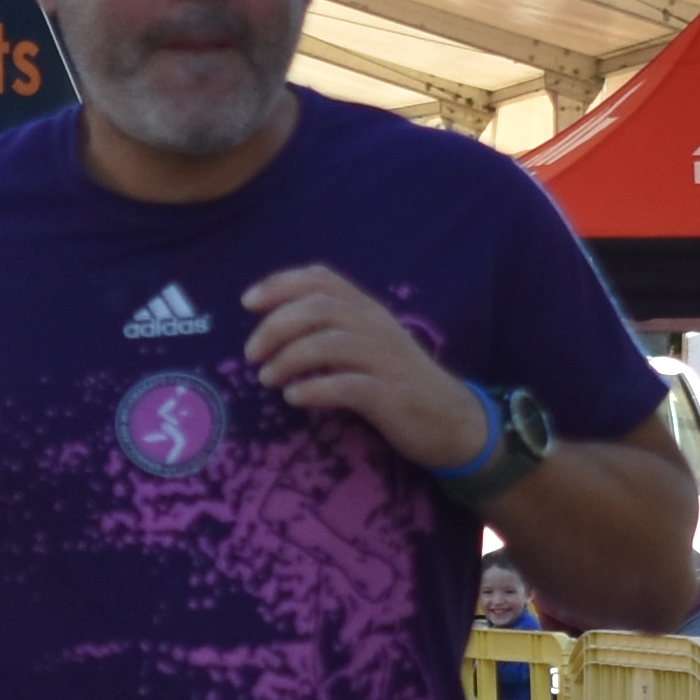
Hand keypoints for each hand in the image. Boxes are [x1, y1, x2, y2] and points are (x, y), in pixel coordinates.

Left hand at [239, 265, 484, 473]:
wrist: (452, 420)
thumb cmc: (400, 381)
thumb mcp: (370, 344)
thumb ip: (335, 327)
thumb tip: (279, 323)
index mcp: (369, 310)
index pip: (323, 279)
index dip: (281, 283)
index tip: (247, 301)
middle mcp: (376, 327)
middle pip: (319, 308)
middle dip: (276, 326)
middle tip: (251, 353)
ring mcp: (384, 360)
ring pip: (328, 344)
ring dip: (289, 359)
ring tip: (267, 378)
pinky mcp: (390, 395)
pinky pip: (346, 386)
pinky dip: (314, 390)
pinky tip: (294, 399)